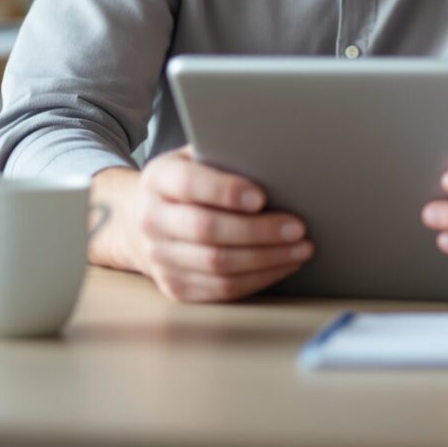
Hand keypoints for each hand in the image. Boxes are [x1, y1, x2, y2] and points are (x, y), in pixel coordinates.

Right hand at [91, 148, 312, 302]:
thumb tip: (275, 160)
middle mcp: (151, 220)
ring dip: (267, 259)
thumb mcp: (196, 158)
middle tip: (297, 228)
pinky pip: (222, 289)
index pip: (189, 184)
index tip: (262, 197)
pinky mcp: (175, 287)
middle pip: (206, 229)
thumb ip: (224, 157)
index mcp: (158, 179)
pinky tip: (283, 264)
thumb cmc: (189, 183)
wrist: (146, 219)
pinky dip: (259, 278)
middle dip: (259, 231)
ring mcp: (160, 258)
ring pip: (218, 265)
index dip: (226, 191)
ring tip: (300, 248)